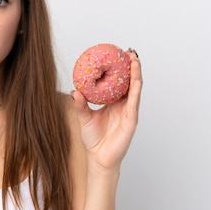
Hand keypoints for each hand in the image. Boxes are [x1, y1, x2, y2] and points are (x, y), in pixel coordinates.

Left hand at [71, 50, 141, 171]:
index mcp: (113, 103)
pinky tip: (137, 79)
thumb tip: (74, 91)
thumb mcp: (83, 117)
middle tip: (129, 51)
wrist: (98, 158)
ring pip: (135, 88)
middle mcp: (123, 105)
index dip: (120, 69)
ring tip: (135, 59)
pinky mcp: (131, 119)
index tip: (117, 55)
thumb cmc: (93, 139)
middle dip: (131, 66)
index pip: (119, 83)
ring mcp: (129, 112)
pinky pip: (134, 101)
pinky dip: (136, 89)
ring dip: (136, 73)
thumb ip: (80, 104)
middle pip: (130, 82)